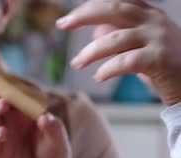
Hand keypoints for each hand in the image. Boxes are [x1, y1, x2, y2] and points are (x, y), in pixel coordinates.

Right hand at [0, 69, 75, 157]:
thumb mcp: (60, 140)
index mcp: (23, 110)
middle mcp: (9, 119)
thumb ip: (53, 128)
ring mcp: (1, 134)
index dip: (4, 77)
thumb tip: (44, 118)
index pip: (12, 89)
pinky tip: (1, 133)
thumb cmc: (54, 156)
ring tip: (2, 105)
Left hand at [57, 0, 180, 105]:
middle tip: (62, 25)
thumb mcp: (142, 46)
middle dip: (84, 15)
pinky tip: (98, 77)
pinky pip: (125, 61)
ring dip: (90, 52)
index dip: (92, 5)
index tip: (68, 17)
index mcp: (149, 14)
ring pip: (114, 38)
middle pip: (114, 7)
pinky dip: (107, 69)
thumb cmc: (167, 67)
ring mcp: (159, 38)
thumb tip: (96, 30)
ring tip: (76, 63)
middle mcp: (154, 21)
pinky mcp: (160, 59)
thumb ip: (120, 36)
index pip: (117, 0)